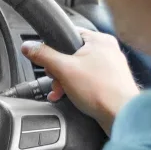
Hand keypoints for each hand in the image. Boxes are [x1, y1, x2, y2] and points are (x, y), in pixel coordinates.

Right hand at [22, 29, 138, 133]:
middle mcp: (108, 50)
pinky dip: (77, 87)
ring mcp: (111, 66)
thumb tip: (28, 47)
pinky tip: (71, 96)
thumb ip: (43, 55)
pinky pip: (88, 80)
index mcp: (99, 40)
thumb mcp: (63, 69)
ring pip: (79, 68)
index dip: (53, 47)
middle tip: (55, 80)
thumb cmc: (100, 90)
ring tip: (61, 92)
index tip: (46, 60)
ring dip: (65, 81)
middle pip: (71, 54)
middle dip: (58, 70)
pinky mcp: (112, 82)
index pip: (68, 34)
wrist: (122, 115)